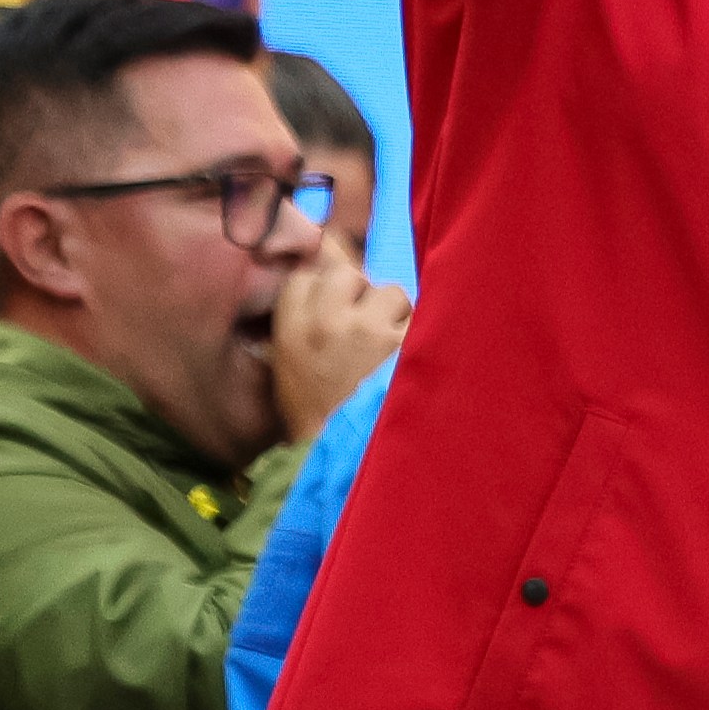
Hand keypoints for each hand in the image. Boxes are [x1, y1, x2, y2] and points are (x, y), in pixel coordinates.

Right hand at [270, 243, 411, 442]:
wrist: (341, 454)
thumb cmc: (314, 409)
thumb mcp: (289, 361)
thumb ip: (303, 313)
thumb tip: (327, 255)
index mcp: (290, 329)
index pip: (306, 276)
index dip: (325, 288)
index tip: (333, 307)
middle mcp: (326, 323)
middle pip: (350, 275)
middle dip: (361, 296)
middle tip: (363, 330)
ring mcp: (367, 331)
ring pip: (391, 292)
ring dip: (393, 315)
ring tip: (386, 349)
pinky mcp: (405, 343)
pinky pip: (419, 316)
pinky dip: (418, 334)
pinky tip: (407, 358)